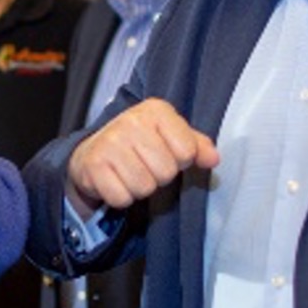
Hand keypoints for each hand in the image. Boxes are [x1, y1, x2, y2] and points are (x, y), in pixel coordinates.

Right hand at [66, 98, 218, 213]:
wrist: (93, 151)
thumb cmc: (138, 145)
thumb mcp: (170, 137)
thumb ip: (197, 146)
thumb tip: (213, 158)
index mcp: (156, 110)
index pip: (186, 152)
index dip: (178, 160)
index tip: (163, 153)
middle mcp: (131, 121)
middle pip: (166, 172)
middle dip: (157, 177)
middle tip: (143, 165)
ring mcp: (110, 142)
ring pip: (144, 187)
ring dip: (138, 188)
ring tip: (128, 174)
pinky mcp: (93, 164)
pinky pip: (122, 198)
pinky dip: (120, 197)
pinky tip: (114, 181)